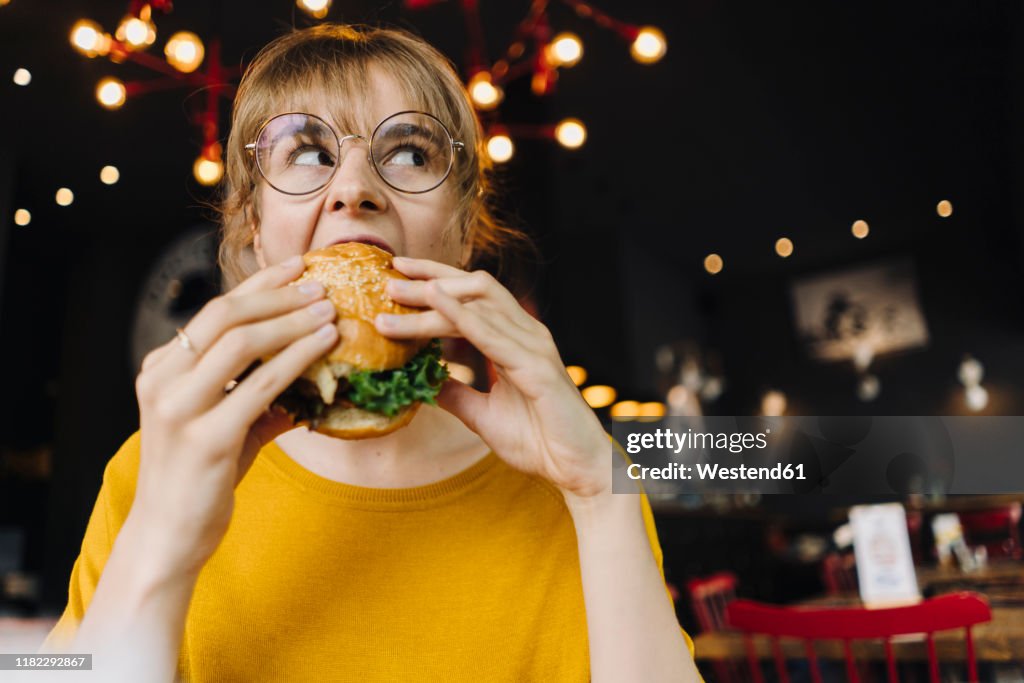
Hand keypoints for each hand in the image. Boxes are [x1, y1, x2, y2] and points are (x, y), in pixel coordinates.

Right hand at [131, 256, 337, 574]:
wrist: (169, 536)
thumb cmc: (200, 479)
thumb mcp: (226, 424)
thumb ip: (260, 394)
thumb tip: (315, 370)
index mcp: (162, 368)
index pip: (215, 311)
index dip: (260, 285)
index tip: (297, 267)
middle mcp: (163, 380)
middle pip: (225, 316)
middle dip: (278, 295)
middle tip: (320, 285)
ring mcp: (180, 408)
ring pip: (241, 342)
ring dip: (292, 322)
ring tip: (330, 311)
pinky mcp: (206, 439)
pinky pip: (260, 386)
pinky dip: (297, 359)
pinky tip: (324, 346)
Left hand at [376, 258, 610, 499]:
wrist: (576, 469)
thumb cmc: (539, 441)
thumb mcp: (483, 415)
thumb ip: (457, 394)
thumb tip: (424, 382)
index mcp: (517, 340)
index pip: (473, 297)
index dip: (436, 281)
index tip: (398, 275)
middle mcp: (527, 334)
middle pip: (475, 288)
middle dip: (431, 277)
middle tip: (389, 276)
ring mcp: (533, 346)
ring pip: (478, 306)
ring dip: (434, 297)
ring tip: (397, 293)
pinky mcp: (536, 367)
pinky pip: (492, 334)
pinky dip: (461, 315)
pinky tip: (435, 302)